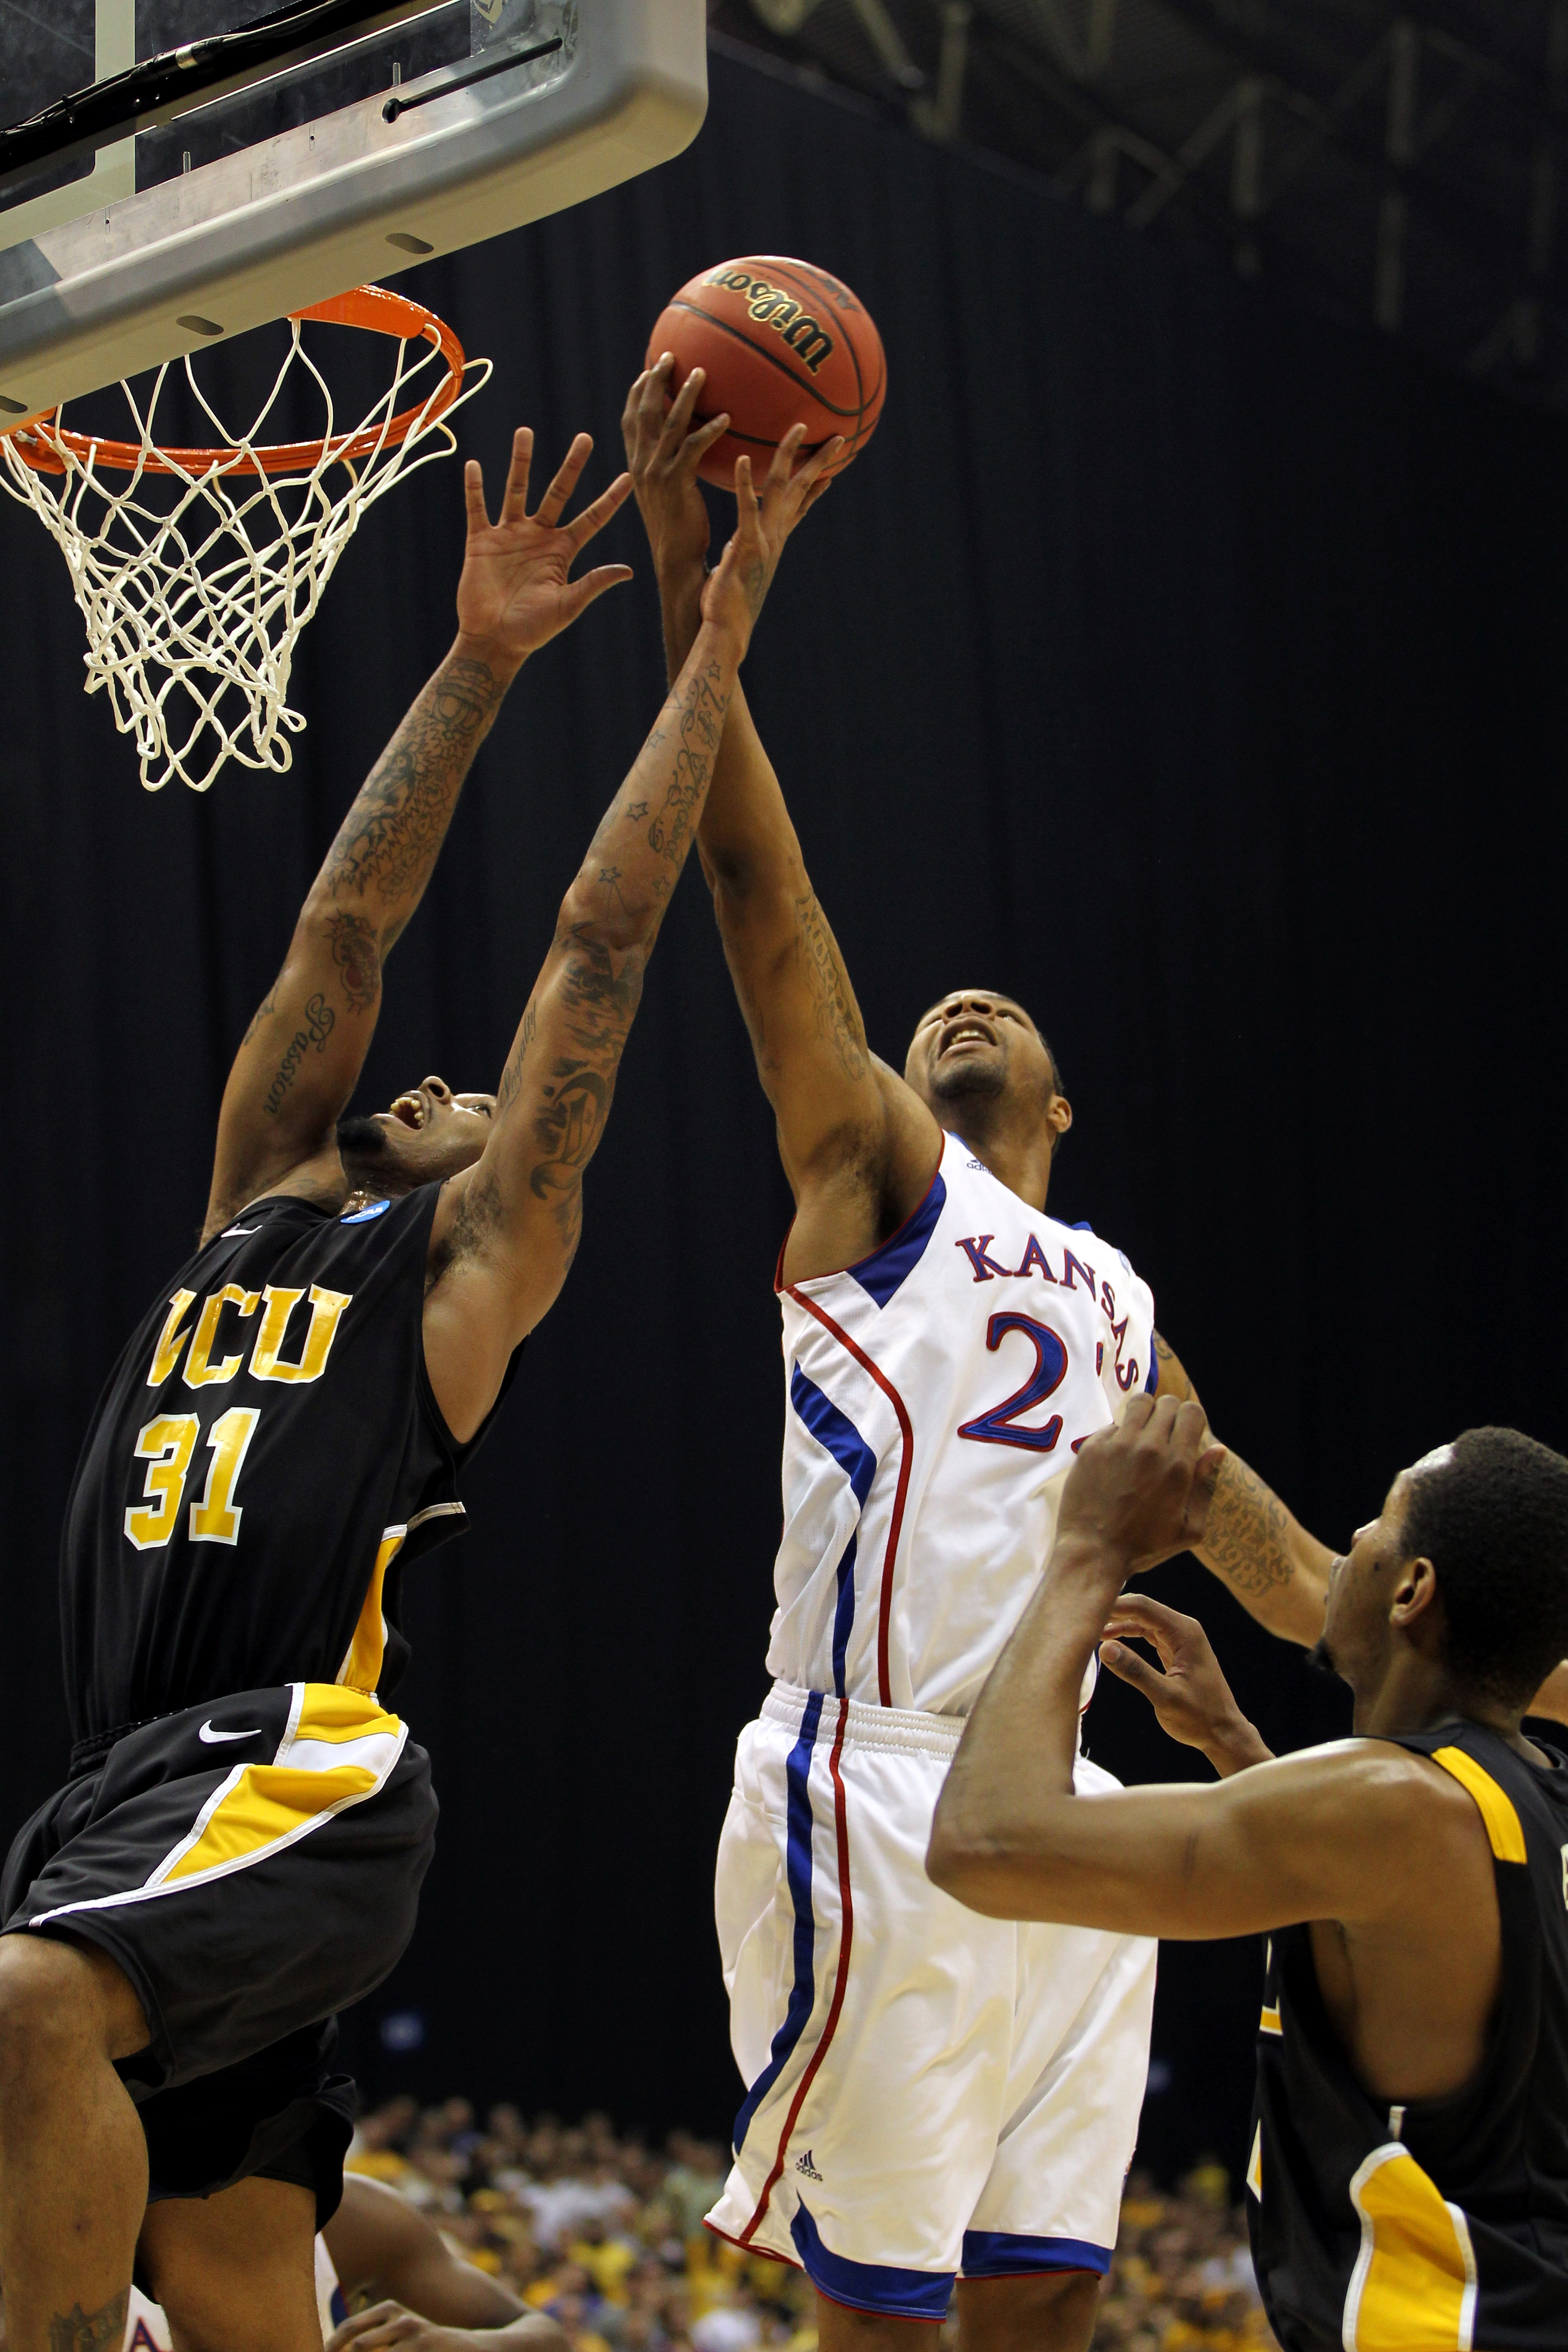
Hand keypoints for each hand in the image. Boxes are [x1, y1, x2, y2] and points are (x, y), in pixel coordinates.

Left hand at [326, 2301, 466, 2349]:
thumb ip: (372, 2337)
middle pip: (357, 2345)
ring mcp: (412, 2333)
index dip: (330, 2346)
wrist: (464, 2347)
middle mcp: (398, 2317)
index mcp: (387, 2309)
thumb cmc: (422, 2344)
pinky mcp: (422, 2345)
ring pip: (369, 2351)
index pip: (348, 2328)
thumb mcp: (398, 2333)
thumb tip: (333, 2348)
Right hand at [454, 428, 632, 673]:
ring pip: (517, 489)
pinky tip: (474, 465)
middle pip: (558, 492)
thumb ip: (594, 584)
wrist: (494, 641)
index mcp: (561, 550)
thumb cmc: (532, 630)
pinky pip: (477, 509)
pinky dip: (474, 488)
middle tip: (585, 437)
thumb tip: (629, 571)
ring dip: (521, 462)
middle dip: (572, 466)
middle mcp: (538, 536)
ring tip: (526, 431)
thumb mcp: (568, 606)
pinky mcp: (481, 541)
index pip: (592, 518)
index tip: (628, 478)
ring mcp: (509, 536)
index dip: (609, 499)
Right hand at [621, 355, 726, 612]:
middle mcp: (641, 465)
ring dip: (685, 395)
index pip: (631, 421)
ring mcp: (656, 473)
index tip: (649, 368)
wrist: (675, 562)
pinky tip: (727, 418)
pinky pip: (693, 449)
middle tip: (670, 354)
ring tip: (701, 372)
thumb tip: (688, 450)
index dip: (638, 392)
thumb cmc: (680, 531)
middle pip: (644, 412)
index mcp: (637, 466)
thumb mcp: (670, 495)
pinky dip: (709, 431)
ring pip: (669, 424)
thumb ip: (673, 469)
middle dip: (655, 380)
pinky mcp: (676, 484)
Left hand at [699, 430, 842, 658]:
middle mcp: (776, 537)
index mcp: (774, 541)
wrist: (727, 631)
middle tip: (839, 437)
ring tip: (798, 428)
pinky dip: (743, 483)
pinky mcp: (747, 546)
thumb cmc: (728, 605)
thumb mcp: (739, 571)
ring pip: (780, 490)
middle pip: (801, 491)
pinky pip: (746, 509)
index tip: (831, 467)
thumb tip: (734, 547)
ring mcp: (764, 540)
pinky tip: (740, 458)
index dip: (816, 486)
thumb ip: (740, 553)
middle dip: (819, 462)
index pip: (801, 507)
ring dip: (789, 457)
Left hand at [1055, 1394, 1226, 1580]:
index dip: (1192, 1419)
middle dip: (1171, 1414)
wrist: (1094, 1552)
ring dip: (1145, 1413)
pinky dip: (1119, 1435)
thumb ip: (1206, 1486)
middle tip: (1165, 1434)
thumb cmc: (1145, 1546)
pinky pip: (1112, 1425)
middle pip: (1167, 1402)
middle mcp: (1149, 1448)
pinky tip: (1117, 1457)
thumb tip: (1218, 1450)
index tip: (1186, 1432)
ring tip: (1143, 1433)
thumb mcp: (1189, 1528)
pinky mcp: (1092, 1447)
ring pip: (1138, 1403)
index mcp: (1178, 1465)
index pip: (1191, 1412)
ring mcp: (1118, 1444)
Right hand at [1098, 1594, 1271, 1776]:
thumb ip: (1135, 1671)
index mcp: (1184, 1632)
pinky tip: (1110, 1640)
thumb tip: (1104, 1648)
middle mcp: (1183, 1629)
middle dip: (1114, 1611)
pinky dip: (1129, 1634)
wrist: (1224, 1733)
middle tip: (1083, 1618)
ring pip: (1143, 1620)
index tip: (1087, 1611)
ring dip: (1119, 1623)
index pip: (1143, 1607)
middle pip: (1142, 1608)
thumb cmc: (1200, 1717)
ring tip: (1091, 1629)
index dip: (1114, 1606)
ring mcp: (1180, 1639)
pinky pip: (1148, 1634)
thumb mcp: (1165, 1696)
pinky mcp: (1175, 1651)